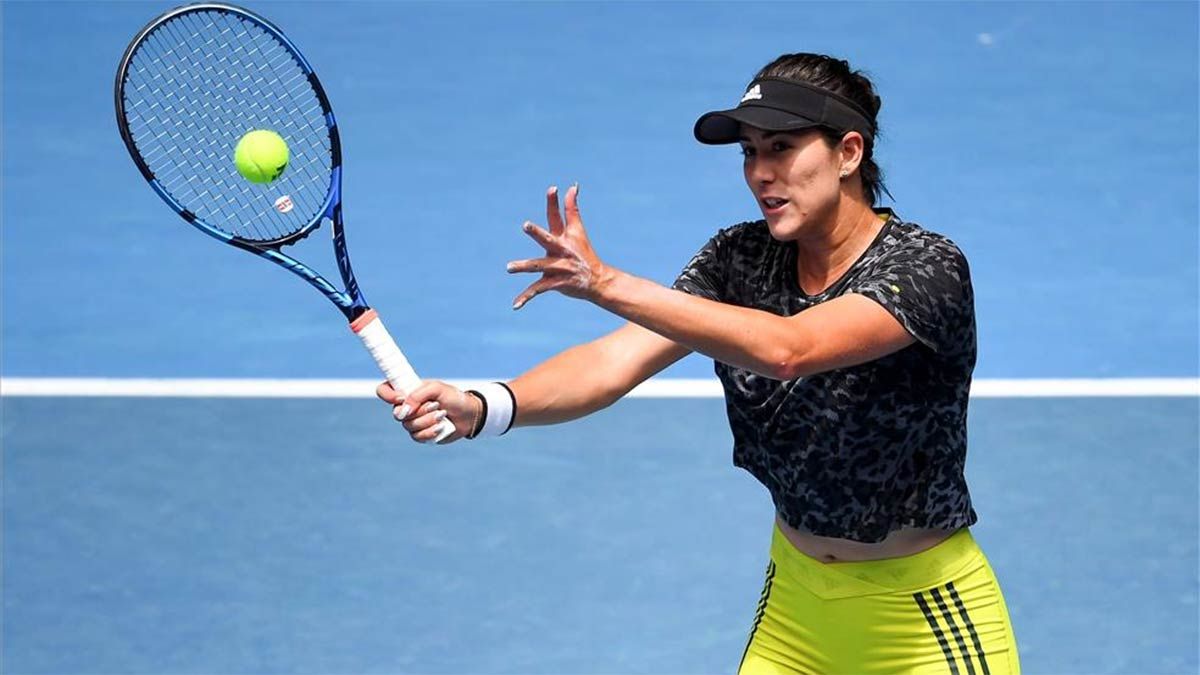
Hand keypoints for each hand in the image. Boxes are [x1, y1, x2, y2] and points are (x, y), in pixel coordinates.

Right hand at [375, 380, 480, 443]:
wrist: (469, 414)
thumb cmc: (453, 397)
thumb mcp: (437, 388)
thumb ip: (418, 394)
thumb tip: (403, 409)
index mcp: (407, 391)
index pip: (384, 390)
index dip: (388, 395)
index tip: (402, 398)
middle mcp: (407, 406)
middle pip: (397, 414)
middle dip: (419, 411)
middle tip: (435, 405)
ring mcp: (413, 421)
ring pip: (409, 426)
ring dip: (427, 421)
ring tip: (442, 415)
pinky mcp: (421, 434)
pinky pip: (417, 436)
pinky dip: (430, 431)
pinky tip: (440, 427)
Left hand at [507, 184, 611, 309]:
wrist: (596, 281)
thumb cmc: (583, 252)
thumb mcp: (577, 230)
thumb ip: (572, 208)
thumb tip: (573, 186)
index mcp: (563, 238)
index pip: (558, 217)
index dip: (554, 203)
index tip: (552, 188)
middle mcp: (561, 251)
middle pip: (548, 239)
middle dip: (537, 233)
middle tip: (525, 225)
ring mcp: (558, 268)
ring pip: (539, 266)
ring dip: (525, 267)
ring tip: (509, 268)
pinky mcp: (555, 283)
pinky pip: (538, 290)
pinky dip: (526, 297)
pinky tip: (515, 305)